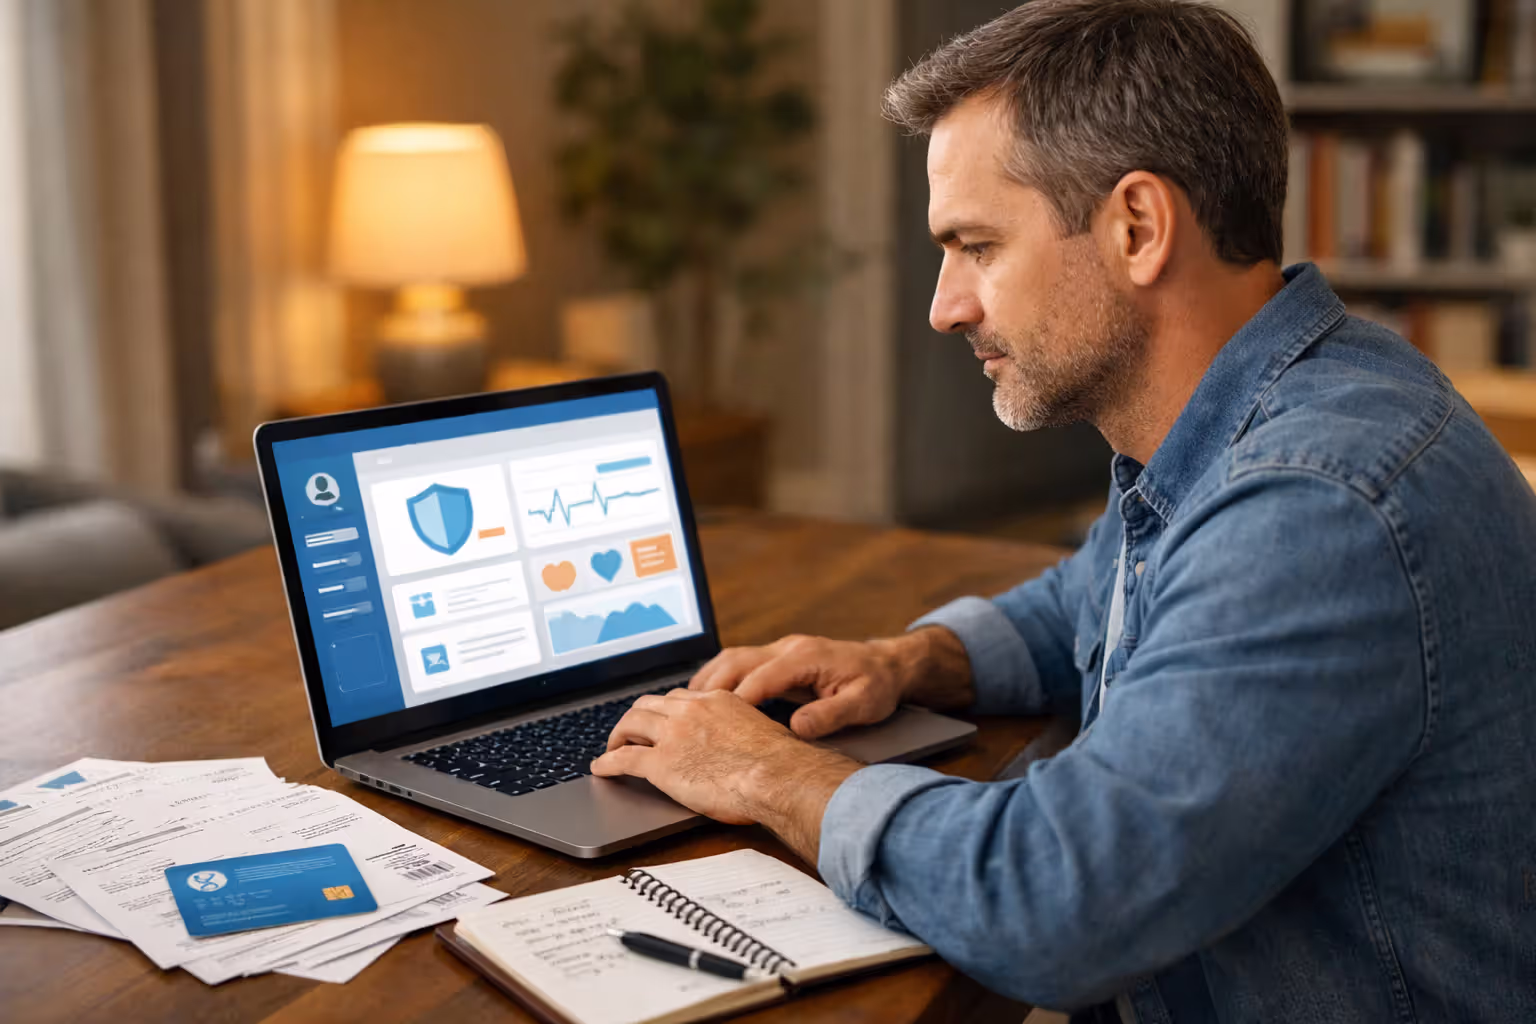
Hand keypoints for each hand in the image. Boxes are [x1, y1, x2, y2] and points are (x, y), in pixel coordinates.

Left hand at [590, 689, 859, 860]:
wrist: (777, 777)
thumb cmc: (779, 764)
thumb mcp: (760, 732)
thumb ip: (741, 731)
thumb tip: (742, 747)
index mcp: (715, 701)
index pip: (678, 698)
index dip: (663, 710)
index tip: (659, 719)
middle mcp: (690, 710)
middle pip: (649, 705)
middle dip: (635, 718)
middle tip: (630, 732)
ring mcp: (673, 735)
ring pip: (631, 724)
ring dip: (618, 736)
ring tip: (612, 748)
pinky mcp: (661, 764)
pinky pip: (623, 760)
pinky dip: (607, 763)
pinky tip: (601, 769)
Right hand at [689, 630, 973, 738]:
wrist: (887, 665)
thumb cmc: (876, 686)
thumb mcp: (863, 704)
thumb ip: (830, 715)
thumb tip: (797, 727)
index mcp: (805, 657)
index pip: (761, 677)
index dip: (737, 700)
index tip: (716, 724)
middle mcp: (788, 648)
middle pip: (736, 661)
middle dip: (709, 688)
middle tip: (688, 717)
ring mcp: (780, 649)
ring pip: (731, 658)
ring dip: (707, 681)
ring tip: (684, 708)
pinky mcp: (777, 657)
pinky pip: (739, 663)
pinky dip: (718, 679)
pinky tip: (705, 700)